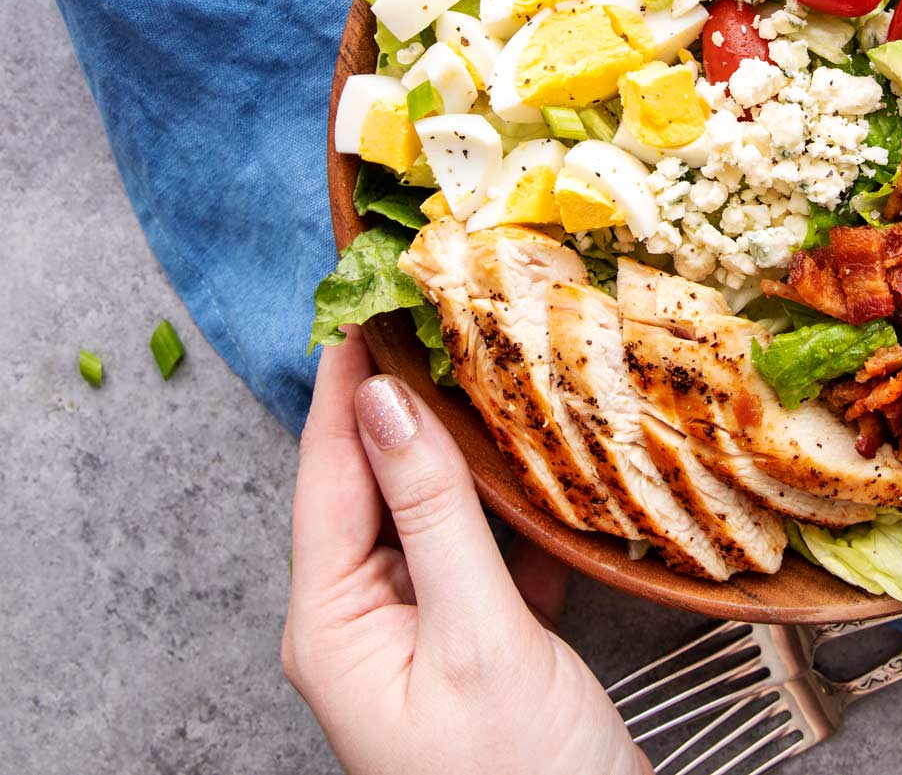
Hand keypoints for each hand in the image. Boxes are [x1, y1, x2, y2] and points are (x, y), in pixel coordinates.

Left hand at [283, 328, 649, 774]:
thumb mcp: (478, 636)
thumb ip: (432, 513)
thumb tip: (384, 400)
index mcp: (336, 621)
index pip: (327, 472)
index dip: (343, 382)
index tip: (364, 299)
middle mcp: (364, 618)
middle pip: (374, 482)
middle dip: (402, 399)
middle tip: (435, 312)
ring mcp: (420, 628)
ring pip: (431, 509)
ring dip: (460, 445)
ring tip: (488, 363)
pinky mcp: (473, 638)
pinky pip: (477, 546)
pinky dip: (506, 501)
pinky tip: (537, 462)